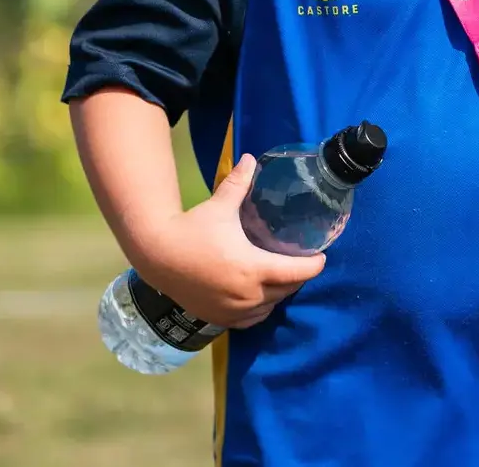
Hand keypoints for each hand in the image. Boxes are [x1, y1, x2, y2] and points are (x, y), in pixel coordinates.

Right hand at [137, 154, 326, 329]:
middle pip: (288, 290)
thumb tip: (250, 158)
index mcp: (253, 268)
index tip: (321, 256)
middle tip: (300, 261)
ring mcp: (234, 311)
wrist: (157, 255)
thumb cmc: (191, 229)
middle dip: (297, 277)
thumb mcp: (219, 205)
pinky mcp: (220, 319)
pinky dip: (260, 309)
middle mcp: (247, 295)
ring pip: (270, 307)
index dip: (314, 265)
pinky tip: (260, 296)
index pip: (298, 273)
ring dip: (279, 294)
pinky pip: (252, 319)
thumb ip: (239, 183)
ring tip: (280, 276)